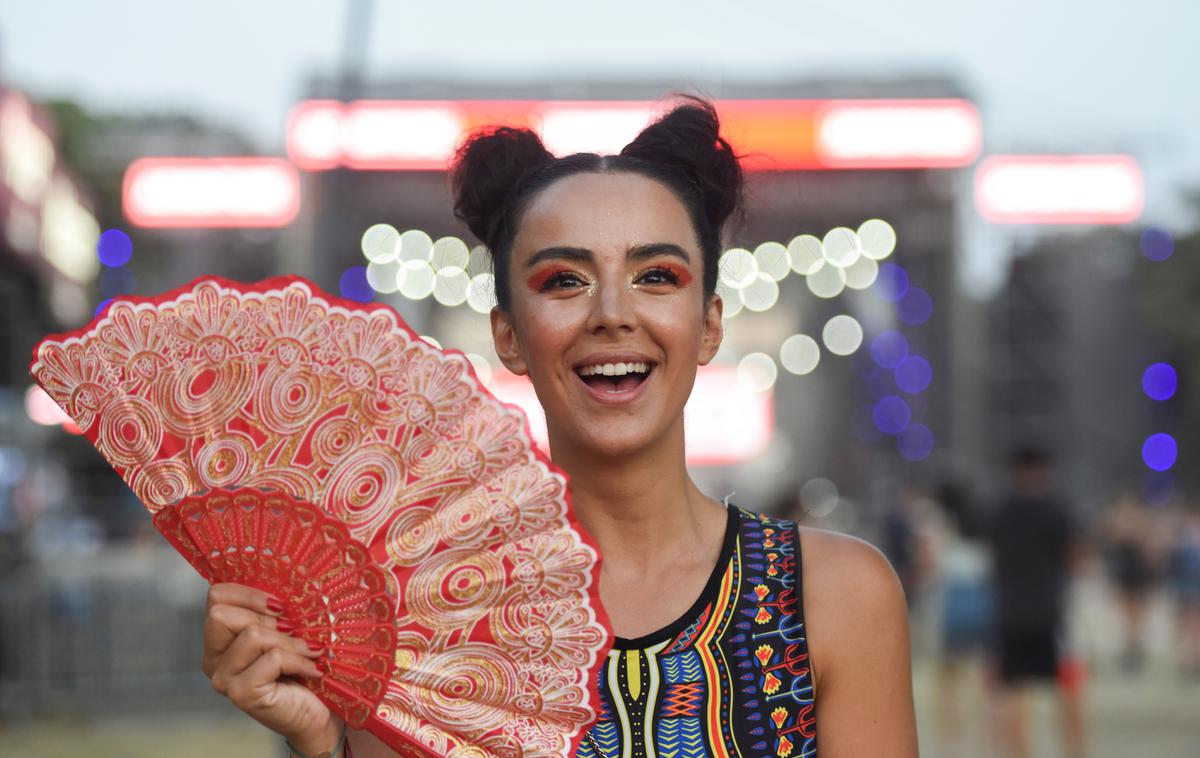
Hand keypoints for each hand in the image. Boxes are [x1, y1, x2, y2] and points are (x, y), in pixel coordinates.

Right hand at [203, 583, 343, 753]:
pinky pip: (272, 658)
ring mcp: (223, 679)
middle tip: (296, 631)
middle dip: (270, 618)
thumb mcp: (286, 631)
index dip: (250, 592)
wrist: (317, 713)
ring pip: (252, 634)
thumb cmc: (302, 669)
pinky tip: (311, 670)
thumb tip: (287, 580)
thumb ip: (275, 610)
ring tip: (309, 652)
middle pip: (224, 613)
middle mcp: (213, 660)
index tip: (282, 605)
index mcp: (220, 640)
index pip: (216, 596)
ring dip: (290, 641)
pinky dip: (299, 660)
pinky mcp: (241, 693)